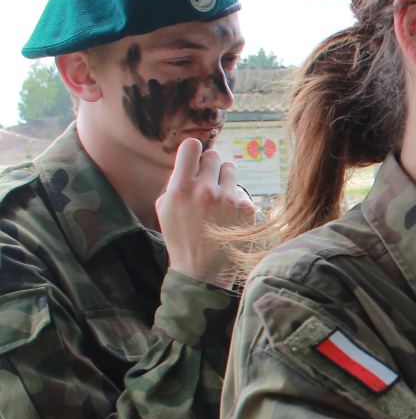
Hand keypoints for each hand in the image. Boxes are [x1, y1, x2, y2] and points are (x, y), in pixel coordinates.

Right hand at [156, 139, 255, 286]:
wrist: (202, 271)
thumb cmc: (181, 237)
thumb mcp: (165, 208)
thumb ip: (176, 181)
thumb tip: (190, 159)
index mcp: (180, 190)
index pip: (192, 147)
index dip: (193, 150)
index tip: (195, 157)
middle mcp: (205, 191)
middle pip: (213, 156)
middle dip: (209, 166)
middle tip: (206, 181)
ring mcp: (228, 200)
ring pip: (231, 168)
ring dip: (224, 179)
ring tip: (218, 197)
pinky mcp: (246, 209)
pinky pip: (241, 190)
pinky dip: (235, 199)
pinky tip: (228, 215)